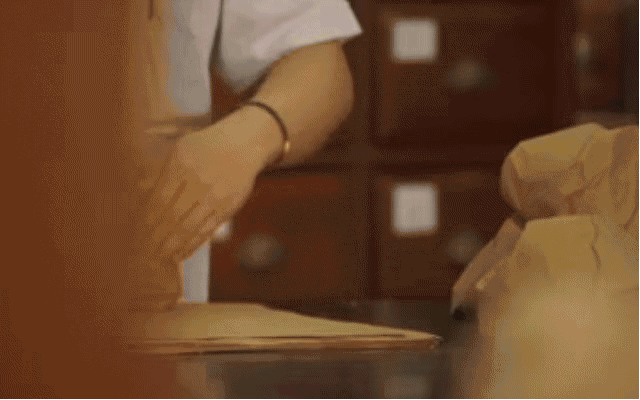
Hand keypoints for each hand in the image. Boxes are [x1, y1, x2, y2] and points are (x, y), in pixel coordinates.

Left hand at [134, 108, 280, 261]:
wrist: (243, 145)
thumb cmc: (207, 147)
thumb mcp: (182, 149)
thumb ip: (163, 171)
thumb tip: (142, 192)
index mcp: (182, 165)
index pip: (160, 198)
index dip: (148, 219)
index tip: (137, 232)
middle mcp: (198, 181)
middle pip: (172, 215)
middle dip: (156, 236)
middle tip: (144, 250)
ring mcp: (214, 196)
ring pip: (189, 226)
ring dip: (172, 245)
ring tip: (159, 257)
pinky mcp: (226, 208)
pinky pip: (207, 230)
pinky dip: (193, 244)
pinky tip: (181, 254)